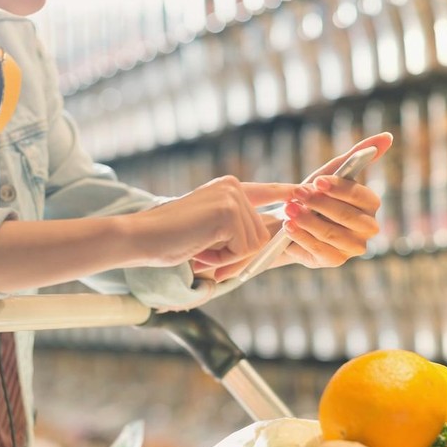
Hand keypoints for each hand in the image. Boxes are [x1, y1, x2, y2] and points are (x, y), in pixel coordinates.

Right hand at [134, 175, 293, 272]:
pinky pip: (243, 250)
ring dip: (227, 257)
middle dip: (237, 254)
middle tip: (204, 252)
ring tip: (199, 247)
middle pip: (262, 233)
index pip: (267, 191)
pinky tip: (199, 249)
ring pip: (254, 244)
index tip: (307, 191)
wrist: (140, 237)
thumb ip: (236, 229)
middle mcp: (232, 187)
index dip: (288, 193)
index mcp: (227, 188)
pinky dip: (222, 259)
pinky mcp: (228, 213)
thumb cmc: (168, 239)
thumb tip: (272, 234)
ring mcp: (232, 198)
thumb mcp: (209, 231)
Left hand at [281, 132, 389, 269]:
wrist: (291, 219)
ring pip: (332, 234)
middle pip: (347, 217)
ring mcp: (353, 247)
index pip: (360, 196)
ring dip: (308, 221)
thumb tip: (388, 136)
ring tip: (289, 210)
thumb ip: (358, 155)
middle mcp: (368, 228)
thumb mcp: (332, 173)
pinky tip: (289, 227)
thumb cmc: (315, 194)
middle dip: (320, 204)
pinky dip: (302, 237)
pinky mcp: (335, 261)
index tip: (317, 181)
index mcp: (371, 204)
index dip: (338, 189)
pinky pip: (320, 251)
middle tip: (297, 194)